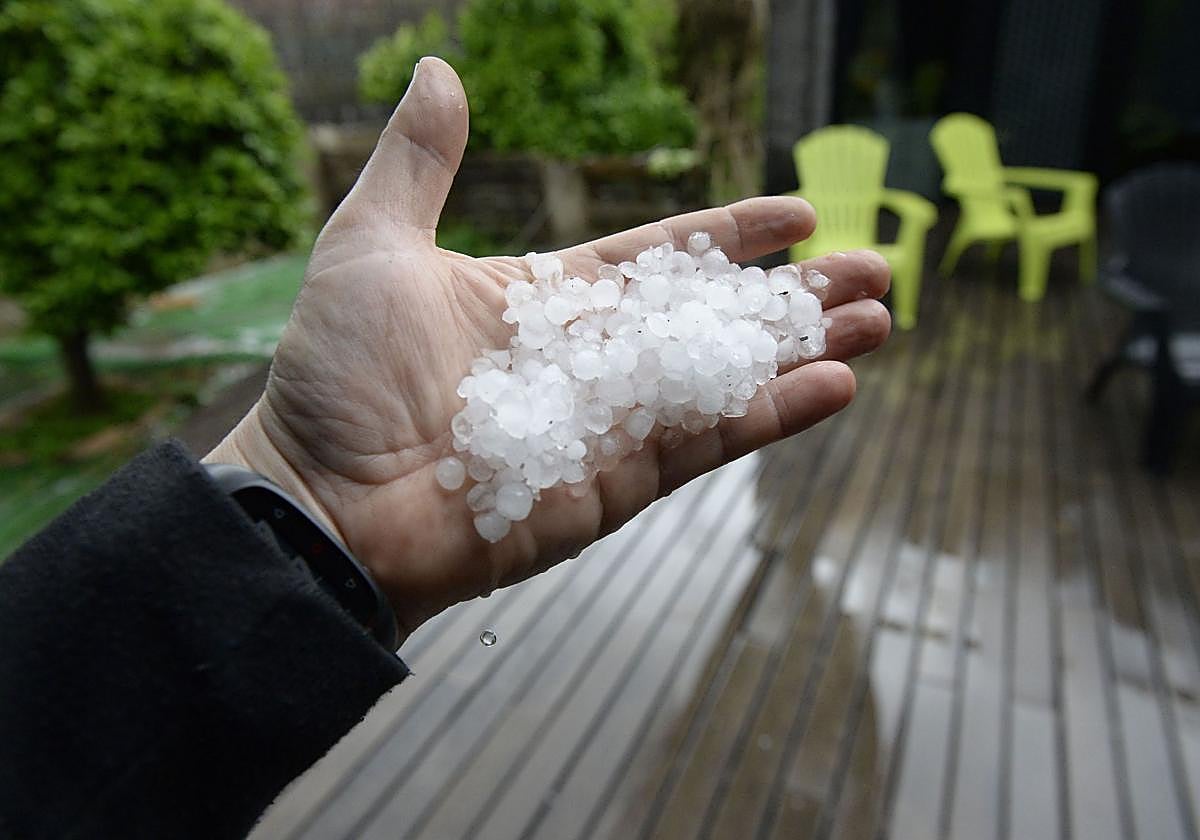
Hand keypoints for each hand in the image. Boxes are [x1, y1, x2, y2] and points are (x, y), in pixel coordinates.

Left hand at [204, 58, 890, 640]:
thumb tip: (438, 71)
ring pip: (724, 379)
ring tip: (880, 320)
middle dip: (790, 296)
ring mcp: (606, 427)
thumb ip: (421, 163)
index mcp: (544, 302)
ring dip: (801, 350)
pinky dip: (769, 416)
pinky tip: (834, 385)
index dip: (727, 236)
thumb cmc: (336, 375)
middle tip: (874, 267)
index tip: (797, 212)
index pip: (656, 259)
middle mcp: (588, 362)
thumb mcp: (373, 243)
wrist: (321, 499)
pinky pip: (704, 443)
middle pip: (710, 319)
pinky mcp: (615, 487)